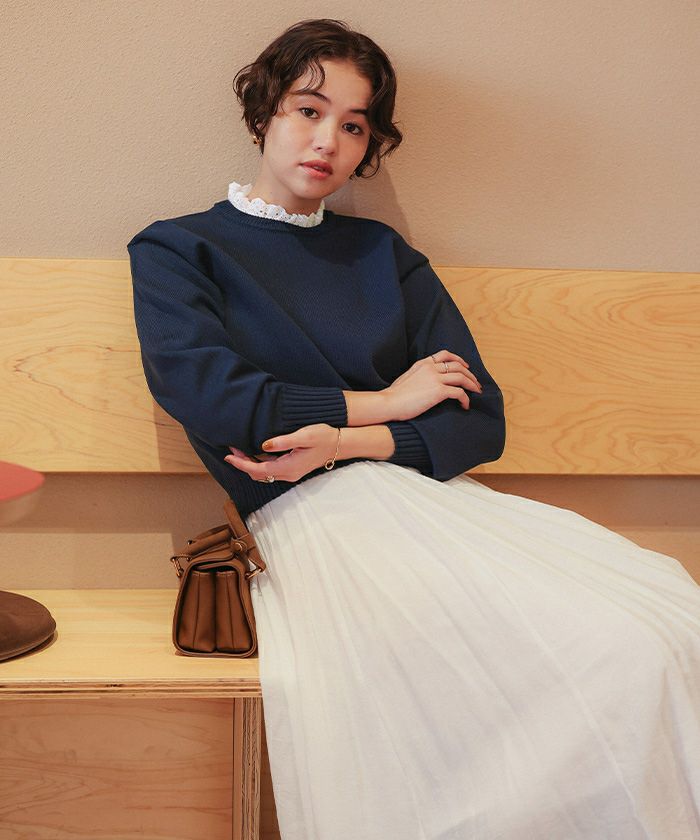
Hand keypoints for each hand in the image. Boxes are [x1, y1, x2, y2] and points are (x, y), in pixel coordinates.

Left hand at [224, 423, 340, 482]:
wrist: (340, 445)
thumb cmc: (324, 437)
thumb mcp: (305, 436)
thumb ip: (283, 441)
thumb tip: (264, 444)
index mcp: (289, 467)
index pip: (258, 469)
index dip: (241, 463)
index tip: (229, 455)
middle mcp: (288, 474)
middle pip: (258, 474)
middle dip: (242, 463)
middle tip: (231, 448)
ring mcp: (290, 473)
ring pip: (263, 473)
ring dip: (249, 463)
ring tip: (239, 449)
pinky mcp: (292, 469)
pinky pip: (270, 469)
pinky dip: (259, 462)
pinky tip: (255, 451)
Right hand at [385, 349, 481, 420]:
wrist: (388, 403)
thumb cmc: (393, 396)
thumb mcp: (407, 378)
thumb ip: (419, 375)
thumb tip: (426, 383)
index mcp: (423, 363)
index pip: (445, 355)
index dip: (459, 360)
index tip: (466, 367)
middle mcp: (430, 368)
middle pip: (458, 366)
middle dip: (470, 374)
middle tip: (476, 383)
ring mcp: (435, 379)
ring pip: (462, 377)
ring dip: (472, 385)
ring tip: (477, 392)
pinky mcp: (438, 391)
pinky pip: (459, 393)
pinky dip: (465, 399)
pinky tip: (465, 405)